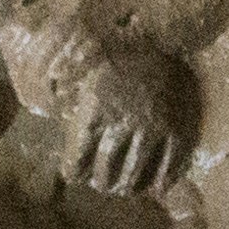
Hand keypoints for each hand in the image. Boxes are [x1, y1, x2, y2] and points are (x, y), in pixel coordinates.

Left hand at [42, 24, 195, 197]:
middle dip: (101, 182)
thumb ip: (69, 93)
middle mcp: (122, 123)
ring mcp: (152, 129)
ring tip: (123, 188)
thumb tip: (51, 107)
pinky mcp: (177, 131)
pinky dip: (161, 182)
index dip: (74, 171)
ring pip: (135, 174)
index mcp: (95, 110)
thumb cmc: (120, 55)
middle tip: (102, 184)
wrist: (167, 39)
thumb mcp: (87, 70)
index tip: (74, 176)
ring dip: (127, 187)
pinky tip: (156, 189)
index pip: (78, 157)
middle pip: (106, 171)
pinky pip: (168, 167)